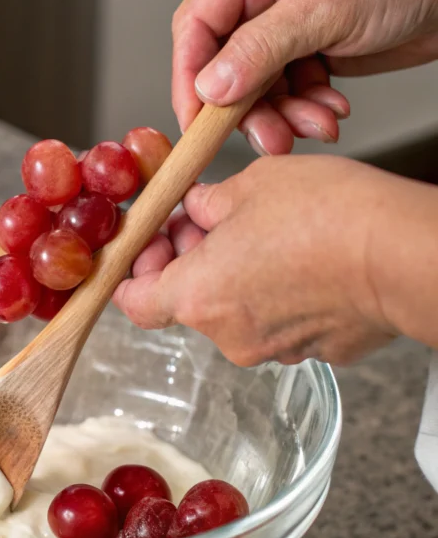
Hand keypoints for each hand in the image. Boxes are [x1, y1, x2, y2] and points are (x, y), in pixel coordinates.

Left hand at [113, 155, 402, 366]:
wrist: (402, 254)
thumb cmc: (328, 216)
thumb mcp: (251, 185)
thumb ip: (210, 202)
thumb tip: (199, 208)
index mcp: (198, 295)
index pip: (135, 303)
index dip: (137, 271)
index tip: (154, 242)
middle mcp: (229, 335)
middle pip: (190, 302)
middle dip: (195, 261)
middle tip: (216, 221)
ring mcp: (273, 349)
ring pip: (237, 312)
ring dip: (240, 277)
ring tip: (270, 232)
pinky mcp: (314, 352)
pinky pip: (280, 322)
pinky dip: (281, 295)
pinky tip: (305, 259)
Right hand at [173, 0, 437, 155]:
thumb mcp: (324, 10)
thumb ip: (261, 50)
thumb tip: (210, 87)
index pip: (197, 25)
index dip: (189, 77)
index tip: (197, 120)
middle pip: (224, 66)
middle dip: (247, 108)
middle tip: (268, 138)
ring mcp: (286, 25)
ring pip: (257, 88)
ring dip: (283, 115)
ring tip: (314, 126)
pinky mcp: (309, 51)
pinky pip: (288, 94)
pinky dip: (306, 111)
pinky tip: (331, 112)